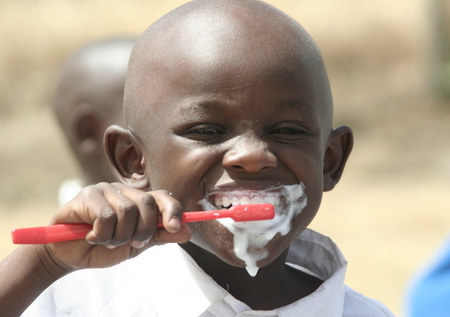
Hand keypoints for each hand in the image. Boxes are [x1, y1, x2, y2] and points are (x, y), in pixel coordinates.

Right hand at [43, 182, 190, 271]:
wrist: (70, 256)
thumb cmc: (104, 248)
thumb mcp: (136, 245)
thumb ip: (159, 236)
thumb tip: (188, 232)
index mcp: (139, 201)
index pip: (163, 197)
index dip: (173, 210)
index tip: (176, 228)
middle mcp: (125, 191)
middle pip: (147, 204)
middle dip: (141, 231)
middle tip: (130, 243)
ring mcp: (106, 189)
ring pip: (127, 210)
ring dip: (119, 236)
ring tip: (107, 241)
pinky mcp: (88, 195)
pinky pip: (106, 216)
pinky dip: (102, 234)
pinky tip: (91, 237)